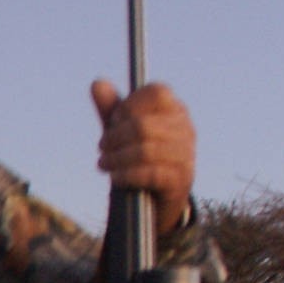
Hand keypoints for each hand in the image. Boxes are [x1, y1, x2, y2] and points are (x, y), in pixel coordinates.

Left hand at [90, 79, 194, 231]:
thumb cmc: (139, 158)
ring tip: (103, 163)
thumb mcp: (123, 132)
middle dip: (115, 136)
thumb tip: (97, 83)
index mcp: (175, 110)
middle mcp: (186, 129)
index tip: (114, 119)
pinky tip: (115, 177)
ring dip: (117, 158)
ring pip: (145, 150)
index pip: (157, 93)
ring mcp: (186, 155)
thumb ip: (111, 109)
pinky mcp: (181, 180)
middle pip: (144, 125)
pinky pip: (150, 173)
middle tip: (102, 147)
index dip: (130, 105)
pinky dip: (126, 175)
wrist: (155, 200)